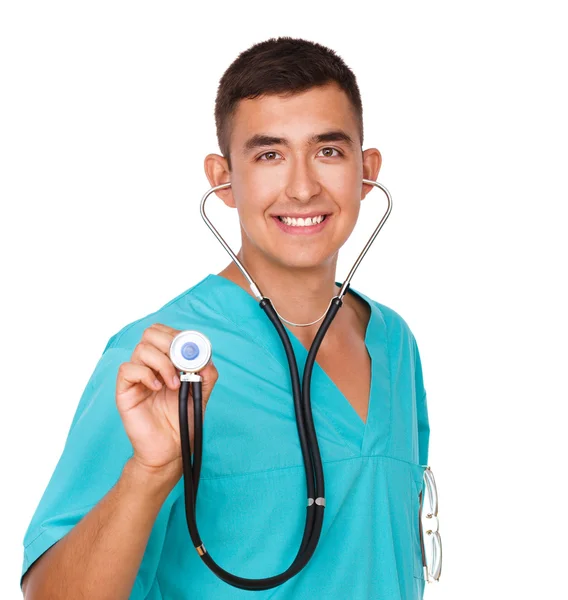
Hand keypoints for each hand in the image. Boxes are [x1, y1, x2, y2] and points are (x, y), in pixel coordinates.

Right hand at [115, 323, 218, 480]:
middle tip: (182, 363)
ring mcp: (136, 377)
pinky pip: (127, 369)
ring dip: (162, 363)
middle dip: (170, 343)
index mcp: (166, 361)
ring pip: (141, 349)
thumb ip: (206, 373)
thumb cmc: (183, 420)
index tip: (193, 351)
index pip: (165, 332)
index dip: (178, 335)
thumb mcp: (201, 393)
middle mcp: (150, 365)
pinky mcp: (125, 390)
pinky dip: (146, 374)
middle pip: (150, 333)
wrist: (170, 449)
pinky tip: (158, 388)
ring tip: (174, 384)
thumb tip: (205, 356)